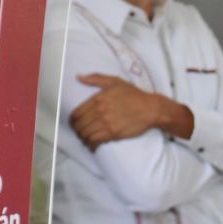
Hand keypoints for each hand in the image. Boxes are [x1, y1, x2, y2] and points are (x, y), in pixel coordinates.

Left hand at [68, 74, 192, 149]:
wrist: (150, 108)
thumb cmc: (133, 94)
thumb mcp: (114, 81)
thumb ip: (95, 78)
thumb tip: (79, 77)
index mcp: (98, 98)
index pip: (76, 113)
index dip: (72, 121)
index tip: (74, 124)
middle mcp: (100, 111)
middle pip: (79, 125)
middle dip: (77, 131)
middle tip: (79, 132)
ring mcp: (106, 123)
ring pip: (85, 134)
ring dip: (83, 139)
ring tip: (85, 139)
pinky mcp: (113, 134)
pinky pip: (95, 141)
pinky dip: (91, 145)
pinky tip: (92, 146)